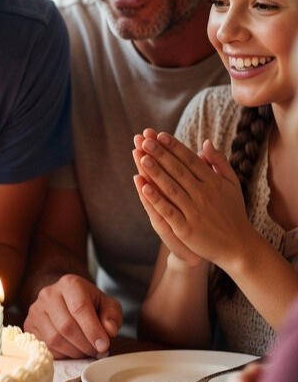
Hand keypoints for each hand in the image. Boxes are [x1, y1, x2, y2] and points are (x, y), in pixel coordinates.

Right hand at [24, 274, 121, 357]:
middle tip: (97, 351)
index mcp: (70, 284)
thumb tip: (109, 330)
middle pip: (66, 326)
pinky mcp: (29, 325)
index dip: (93, 330)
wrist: (63, 299)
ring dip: (74, 352)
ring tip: (86, 351)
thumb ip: (112, 316)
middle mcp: (48, 294)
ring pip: (55, 339)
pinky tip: (72, 350)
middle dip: (85, 345)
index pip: (80, 308)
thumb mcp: (106, 304)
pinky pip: (45, 347)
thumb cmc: (88, 303)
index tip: (104, 345)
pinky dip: (62, 354)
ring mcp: (36, 310)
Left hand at [132, 129, 250, 267]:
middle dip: (161, 154)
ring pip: (171, 188)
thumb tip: (205, 142)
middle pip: (178, 171)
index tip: (160, 135)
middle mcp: (204, 195)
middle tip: (145, 140)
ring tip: (141, 157)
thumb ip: (219, 162)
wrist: (239, 247)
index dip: (175, 147)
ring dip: (155, 172)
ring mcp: (195, 212)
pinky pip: (168, 211)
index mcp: (214, 182)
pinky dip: (156, 199)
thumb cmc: (233, 211)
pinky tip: (143, 186)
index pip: (190, 160)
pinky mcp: (187, 228)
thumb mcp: (231, 184)